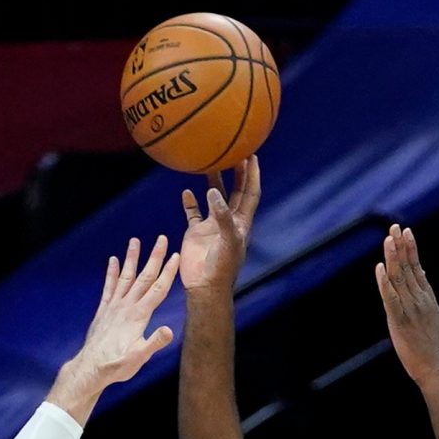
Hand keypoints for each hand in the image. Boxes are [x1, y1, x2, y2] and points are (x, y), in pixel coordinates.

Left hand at [47, 236, 181, 421]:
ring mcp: (114, 306)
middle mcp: (126, 306)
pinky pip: (109, 287)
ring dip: (132, 258)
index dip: (168, 272)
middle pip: (144, 277)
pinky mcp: (104, 310)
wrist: (91, 368)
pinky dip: (112, 273)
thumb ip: (154, 342)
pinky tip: (113, 260)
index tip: (176, 255)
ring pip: (126, 277)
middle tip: (162, 239)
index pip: (158, 289)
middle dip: (155, 257)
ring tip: (136, 240)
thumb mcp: (139, 357)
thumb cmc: (117, 365)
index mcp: (139, 315)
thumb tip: (169, 331)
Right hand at [179, 157, 258, 291]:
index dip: (252, 175)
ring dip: (212, 181)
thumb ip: (221, 215)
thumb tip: (213, 191)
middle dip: (236, 172)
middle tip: (235, 151)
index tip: (252, 155)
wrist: (205, 286)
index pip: (250, 192)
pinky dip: (190, 201)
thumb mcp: (226, 239)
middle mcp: (228, 220)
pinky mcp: (196, 232)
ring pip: (212, 197)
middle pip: (235, 190)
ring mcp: (211, 225)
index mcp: (241, 221)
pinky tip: (186, 190)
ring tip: (208, 163)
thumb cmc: (221, 267)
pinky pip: (193, 212)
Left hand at [373, 225, 438, 387]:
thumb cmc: (430, 341)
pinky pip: (390, 298)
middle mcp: (419, 298)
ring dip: (393, 258)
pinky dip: (384, 283)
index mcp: (426, 296)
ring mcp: (410, 308)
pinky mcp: (399, 320)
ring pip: (399, 278)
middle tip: (394, 227)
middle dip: (401, 246)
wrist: (434, 364)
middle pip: (408, 268)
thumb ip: (425, 291)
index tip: (405, 231)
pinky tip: (380, 269)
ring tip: (388, 240)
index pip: (417, 266)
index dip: (410, 248)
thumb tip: (421, 272)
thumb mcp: (432, 312)